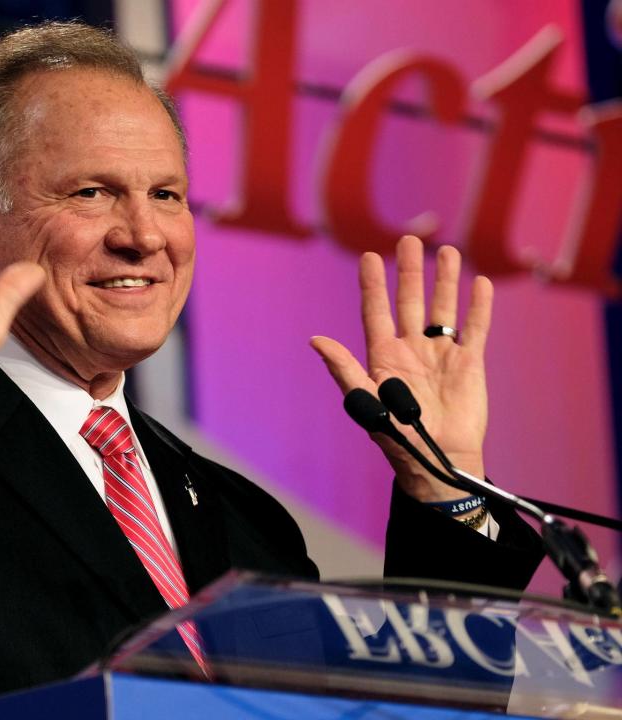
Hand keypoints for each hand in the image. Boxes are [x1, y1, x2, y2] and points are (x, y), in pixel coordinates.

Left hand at [311, 235, 490, 501]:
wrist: (438, 460)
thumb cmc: (398, 438)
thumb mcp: (365, 402)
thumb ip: (344, 369)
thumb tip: (316, 339)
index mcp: (384, 356)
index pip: (376, 312)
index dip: (373, 285)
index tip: (370, 256)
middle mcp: (411, 349)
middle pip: (410, 301)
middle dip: (409, 271)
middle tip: (409, 239)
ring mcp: (440, 354)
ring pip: (443, 308)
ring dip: (445, 280)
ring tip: (447, 251)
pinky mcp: (468, 363)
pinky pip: (474, 328)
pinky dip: (478, 306)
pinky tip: (480, 283)